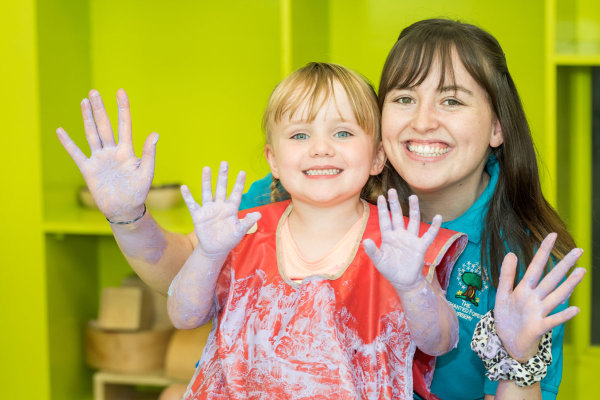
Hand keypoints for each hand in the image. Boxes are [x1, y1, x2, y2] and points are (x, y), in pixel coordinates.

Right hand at [56, 89, 156, 221]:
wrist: (125, 210)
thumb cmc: (139, 193)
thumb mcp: (146, 173)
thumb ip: (149, 154)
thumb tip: (154, 134)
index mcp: (127, 151)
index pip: (124, 124)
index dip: (123, 108)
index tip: (120, 91)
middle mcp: (112, 151)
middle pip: (105, 125)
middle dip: (100, 108)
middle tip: (94, 92)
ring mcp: (99, 159)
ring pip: (92, 134)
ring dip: (87, 118)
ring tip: (84, 101)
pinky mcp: (88, 169)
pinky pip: (76, 153)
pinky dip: (68, 143)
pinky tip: (60, 131)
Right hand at [181, 161, 260, 259]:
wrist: (215, 249)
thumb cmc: (229, 239)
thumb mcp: (240, 231)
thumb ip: (247, 222)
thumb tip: (259, 214)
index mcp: (231, 209)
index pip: (235, 193)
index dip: (239, 183)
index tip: (242, 172)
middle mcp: (219, 206)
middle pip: (221, 188)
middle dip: (223, 176)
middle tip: (224, 163)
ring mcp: (208, 210)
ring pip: (207, 192)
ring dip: (206, 181)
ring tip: (206, 168)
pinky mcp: (198, 216)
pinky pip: (192, 204)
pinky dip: (188, 197)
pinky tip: (184, 187)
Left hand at [363, 190, 441, 289]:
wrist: (404, 281)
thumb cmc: (390, 270)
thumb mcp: (379, 261)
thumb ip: (372, 251)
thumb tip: (364, 241)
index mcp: (388, 237)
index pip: (385, 220)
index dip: (383, 209)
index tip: (381, 197)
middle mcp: (400, 235)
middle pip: (397, 216)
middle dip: (395, 203)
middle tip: (392, 190)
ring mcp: (411, 239)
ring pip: (413, 221)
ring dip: (413, 209)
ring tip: (413, 197)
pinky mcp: (420, 246)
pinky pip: (429, 235)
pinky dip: (434, 226)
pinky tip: (438, 217)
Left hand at [494, 233, 584, 361]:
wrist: (507, 341)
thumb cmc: (507, 316)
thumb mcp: (502, 294)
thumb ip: (506, 275)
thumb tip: (512, 253)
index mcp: (525, 288)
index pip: (536, 266)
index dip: (543, 251)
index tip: (552, 235)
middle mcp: (536, 297)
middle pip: (551, 278)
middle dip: (564, 265)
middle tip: (578, 250)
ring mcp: (540, 311)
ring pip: (556, 296)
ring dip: (568, 285)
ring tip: (581, 272)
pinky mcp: (540, 326)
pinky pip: (553, 320)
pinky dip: (563, 316)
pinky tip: (575, 309)